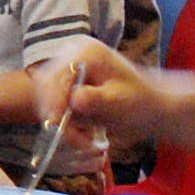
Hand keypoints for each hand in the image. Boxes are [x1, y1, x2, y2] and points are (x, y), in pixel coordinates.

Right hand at [31, 37, 154, 146]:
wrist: (147, 107)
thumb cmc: (140, 101)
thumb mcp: (121, 101)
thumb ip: (98, 99)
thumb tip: (75, 99)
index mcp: (87, 52)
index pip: (59, 74)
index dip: (55, 99)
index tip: (57, 122)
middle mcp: (71, 57)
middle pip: (47, 87)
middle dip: (58, 115)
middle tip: (76, 140)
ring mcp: (65, 73)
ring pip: (47, 101)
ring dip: (63, 124)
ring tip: (85, 141)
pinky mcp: (63, 88)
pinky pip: (53, 109)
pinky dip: (66, 125)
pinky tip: (83, 135)